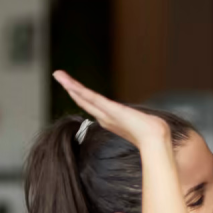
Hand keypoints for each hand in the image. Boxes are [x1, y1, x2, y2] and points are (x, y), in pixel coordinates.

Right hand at [52, 70, 169, 148]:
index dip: (81, 97)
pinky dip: (78, 89)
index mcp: (112, 120)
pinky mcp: (109, 109)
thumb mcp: (143, 124)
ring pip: (83, 97)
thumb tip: (151, 121)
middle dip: (70, 88)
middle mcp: (105, 118)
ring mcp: (106, 114)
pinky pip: (90, 97)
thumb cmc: (152, 133)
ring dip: (70, 85)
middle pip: (83, 100)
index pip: (93, 106)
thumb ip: (140, 121)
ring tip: (58, 75)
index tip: (72, 88)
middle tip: (58, 76)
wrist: (155, 138)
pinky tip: (69, 83)